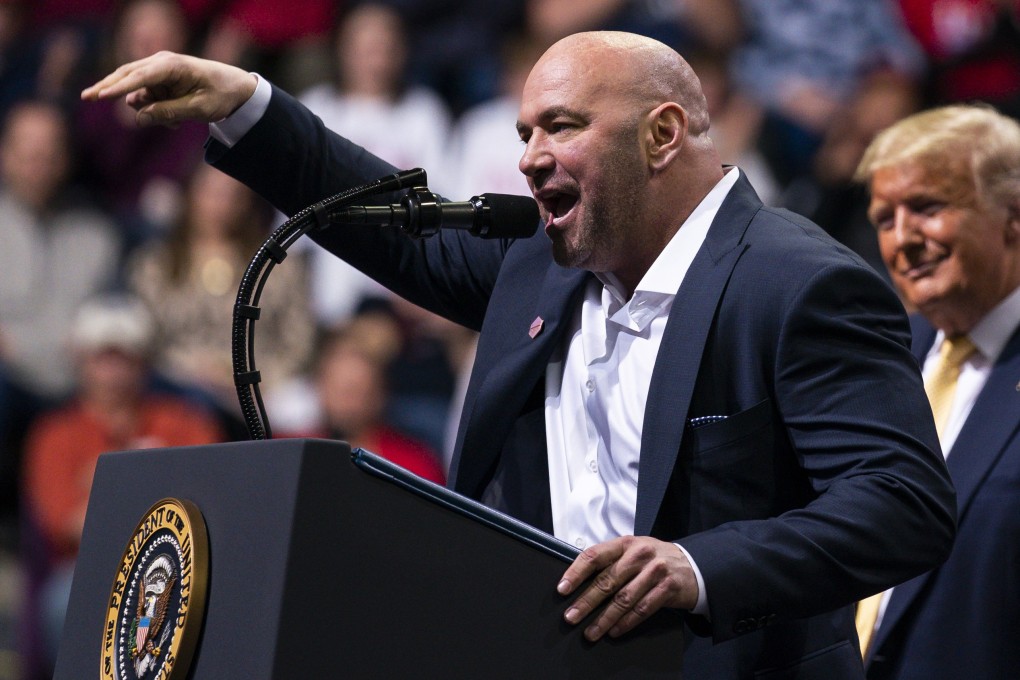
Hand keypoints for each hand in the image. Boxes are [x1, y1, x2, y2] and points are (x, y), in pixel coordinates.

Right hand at [80, 51, 256, 126]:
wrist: (236, 89)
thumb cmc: (220, 95)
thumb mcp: (199, 109)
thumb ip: (169, 113)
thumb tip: (139, 118)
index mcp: (172, 65)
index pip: (140, 76)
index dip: (120, 87)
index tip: (102, 96)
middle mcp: (160, 64)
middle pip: (126, 76)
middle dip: (107, 88)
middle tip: (86, 98)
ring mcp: (158, 73)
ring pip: (135, 92)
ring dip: (149, 111)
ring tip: (176, 123)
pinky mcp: (158, 83)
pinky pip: (146, 100)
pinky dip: (155, 112)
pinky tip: (175, 121)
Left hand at [558, 536, 697, 640]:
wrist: (693, 565)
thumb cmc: (654, 559)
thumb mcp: (633, 550)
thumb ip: (610, 560)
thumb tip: (578, 581)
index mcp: (625, 543)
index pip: (595, 555)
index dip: (576, 572)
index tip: (562, 589)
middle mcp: (639, 555)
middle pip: (607, 580)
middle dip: (586, 601)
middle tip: (571, 616)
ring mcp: (655, 571)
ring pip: (623, 599)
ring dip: (604, 618)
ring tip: (590, 632)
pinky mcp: (668, 588)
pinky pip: (642, 609)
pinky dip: (626, 622)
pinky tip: (614, 631)